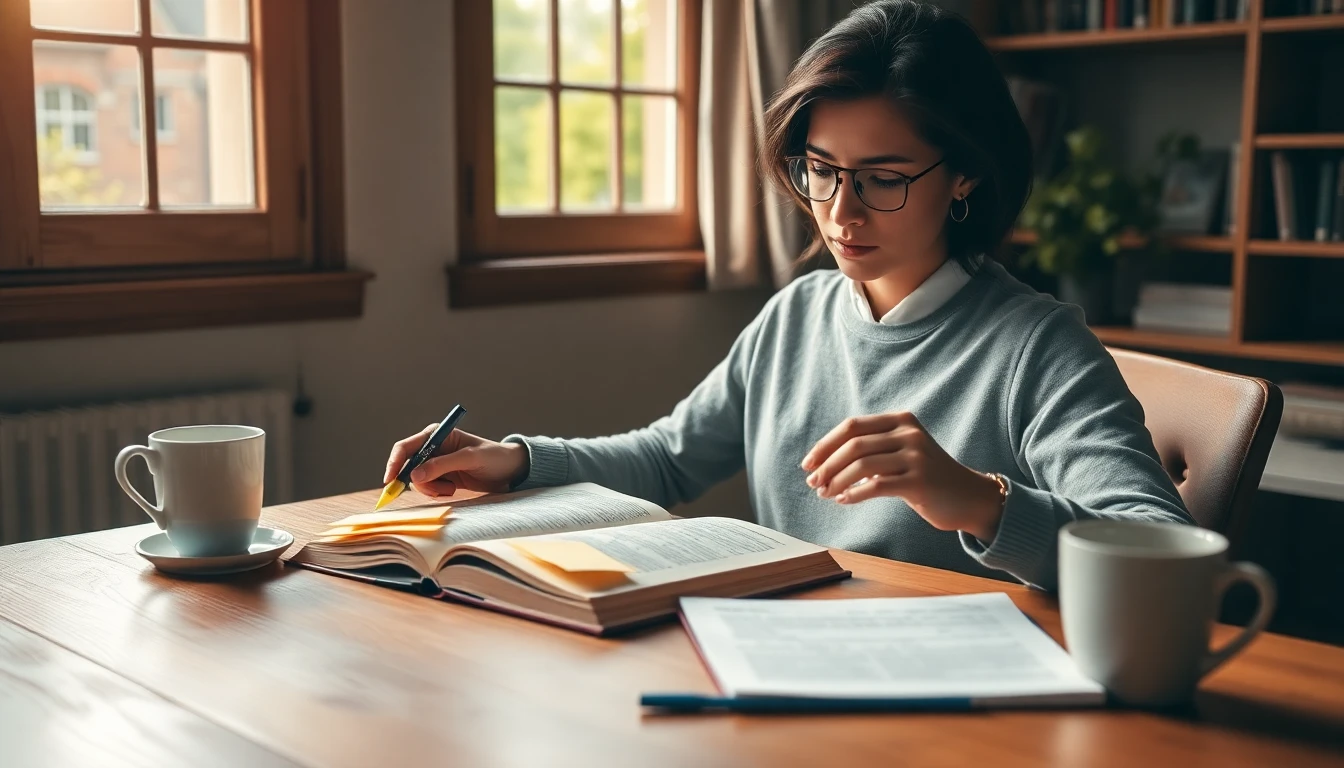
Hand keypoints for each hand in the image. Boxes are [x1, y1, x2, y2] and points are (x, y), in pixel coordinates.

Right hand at [384, 426, 528, 497]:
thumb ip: (442, 465)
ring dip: (431, 488)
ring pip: (417, 480)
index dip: (395, 463)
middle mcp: (433, 447)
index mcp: (437, 434)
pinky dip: (436, 492)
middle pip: (408, 466)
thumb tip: (414, 475)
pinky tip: (453, 489)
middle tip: (439, 490)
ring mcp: (436, 463)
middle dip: (419, 481)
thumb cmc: (494, 457)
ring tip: (452, 488)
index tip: (390, 481)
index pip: (407, 447)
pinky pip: (427, 487)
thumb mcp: (470, 459)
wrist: (510, 471)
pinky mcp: (441, 477)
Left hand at [800, 412, 1004, 541]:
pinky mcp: (920, 481)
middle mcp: (909, 433)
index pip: (852, 426)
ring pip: (862, 465)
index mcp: (900, 420)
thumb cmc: (927, 477)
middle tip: (812, 483)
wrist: (969, 497)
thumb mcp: (901, 452)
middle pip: (853, 445)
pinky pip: (877, 486)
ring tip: (825, 494)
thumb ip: (870, 450)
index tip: (807, 464)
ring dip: (836, 481)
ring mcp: (916, 456)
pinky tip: (844, 501)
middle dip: (826, 465)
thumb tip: (823, 464)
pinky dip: (854, 494)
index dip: (825, 445)